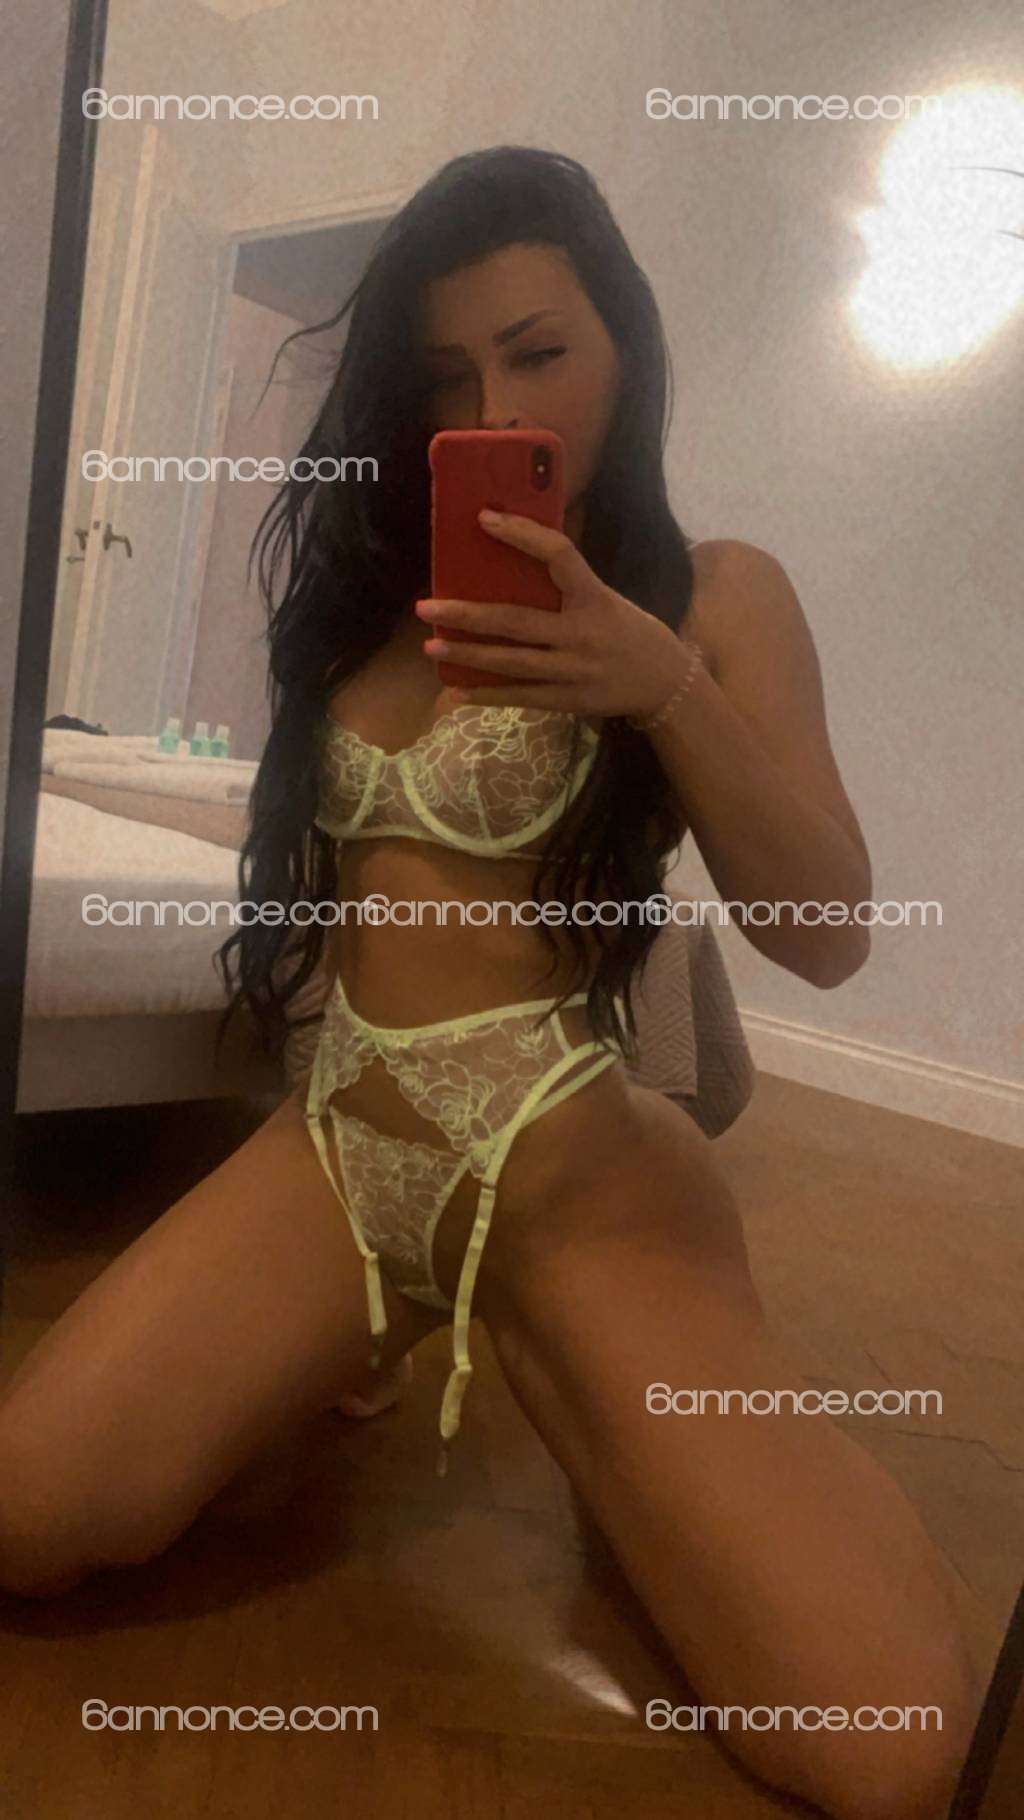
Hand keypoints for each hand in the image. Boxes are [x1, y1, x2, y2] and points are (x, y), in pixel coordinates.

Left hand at [414, 509, 693, 716]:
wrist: (665, 683)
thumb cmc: (628, 631)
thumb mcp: (606, 598)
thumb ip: (567, 586)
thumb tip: (510, 564)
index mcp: (594, 597)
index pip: (558, 554)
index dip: (521, 534)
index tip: (483, 519)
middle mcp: (582, 633)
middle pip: (515, 620)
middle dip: (466, 614)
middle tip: (427, 607)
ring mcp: (573, 671)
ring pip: (511, 662)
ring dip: (467, 654)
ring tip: (432, 645)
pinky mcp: (568, 700)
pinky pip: (519, 696)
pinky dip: (485, 693)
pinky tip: (455, 688)